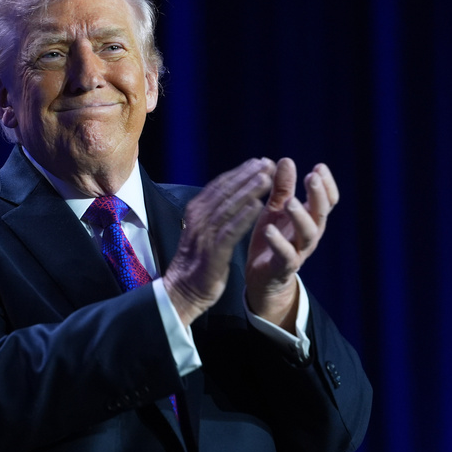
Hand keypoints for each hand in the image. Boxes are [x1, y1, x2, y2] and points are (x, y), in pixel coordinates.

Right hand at [164, 158, 275, 325]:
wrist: (183, 290)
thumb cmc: (198, 260)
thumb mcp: (203, 230)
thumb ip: (215, 211)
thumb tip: (232, 191)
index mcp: (197, 211)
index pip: (220, 185)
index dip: (241, 171)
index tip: (260, 161)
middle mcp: (199, 219)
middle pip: (225, 191)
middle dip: (247, 175)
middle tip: (267, 163)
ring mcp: (204, 235)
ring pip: (228, 207)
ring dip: (248, 191)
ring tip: (266, 178)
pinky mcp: (212, 252)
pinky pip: (230, 231)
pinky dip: (243, 217)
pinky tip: (258, 207)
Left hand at [245, 158, 338, 328]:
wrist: (262, 276)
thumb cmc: (272, 238)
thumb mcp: (275, 210)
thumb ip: (282, 188)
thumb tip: (286, 160)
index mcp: (310, 219)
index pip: (327, 200)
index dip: (326, 184)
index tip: (319, 167)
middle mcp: (309, 234)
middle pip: (321, 213)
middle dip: (318, 195)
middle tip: (311, 177)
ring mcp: (299, 251)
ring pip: (308, 234)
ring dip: (300, 216)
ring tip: (289, 201)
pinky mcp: (284, 266)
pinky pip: (286, 255)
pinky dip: (278, 242)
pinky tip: (268, 229)